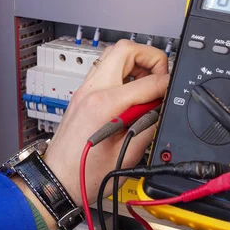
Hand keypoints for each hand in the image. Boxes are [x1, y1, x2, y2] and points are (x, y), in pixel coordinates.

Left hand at [17, 40, 169, 229]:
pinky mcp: (82, 95)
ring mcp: (84, 90)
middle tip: (160, 76)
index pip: (147, 80)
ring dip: (135, 63)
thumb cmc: (85, 174)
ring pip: (113, 55)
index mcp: (104, 105)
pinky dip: (123, 74)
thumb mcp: (128, 155)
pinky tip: (131, 94)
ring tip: (147, 85)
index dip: (166, 85)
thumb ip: (150, 125)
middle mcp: (92, 91)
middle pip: (125, 49)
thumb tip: (162, 106)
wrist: (57, 180)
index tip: (172, 92)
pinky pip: (105, 70)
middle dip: (149, 57)